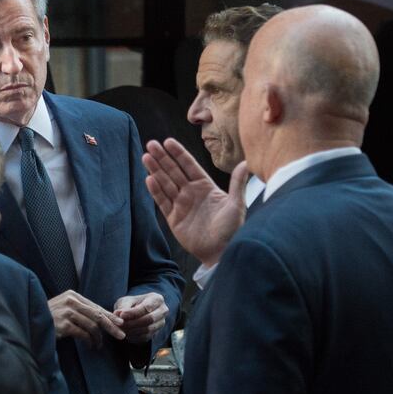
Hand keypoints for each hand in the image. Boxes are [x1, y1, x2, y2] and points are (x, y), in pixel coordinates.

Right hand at [48, 290, 123, 346]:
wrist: (31, 322)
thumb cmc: (49, 318)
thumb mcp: (64, 309)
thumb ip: (80, 310)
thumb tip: (102, 318)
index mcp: (72, 295)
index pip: (95, 306)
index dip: (109, 316)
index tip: (120, 324)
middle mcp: (70, 301)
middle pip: (97, 315)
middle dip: (111, 326)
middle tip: (121, 335)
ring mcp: (66, 312)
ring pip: (92, 326)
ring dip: (98, 338)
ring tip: (98, 345)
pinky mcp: (63, 324)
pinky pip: (84, 334)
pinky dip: (89, 342)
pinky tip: (90, 346)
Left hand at [113, 292, 168, 343]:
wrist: (137, 312)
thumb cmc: (131, 304)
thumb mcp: (126, 301)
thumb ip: (123, 306)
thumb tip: (118, 314)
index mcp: (157, 299)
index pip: (147, 307)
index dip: (133, 312)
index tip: (121, 315)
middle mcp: (163, 311)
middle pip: (150, 319)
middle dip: (133, 323)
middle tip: (120, 324)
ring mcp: (161, 323)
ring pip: (148, 329)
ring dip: (132, 330)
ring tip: (120, 328)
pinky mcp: (156, 333)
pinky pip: (145, 337)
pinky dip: (134, 336)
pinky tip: (125, 333)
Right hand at [142, 139, 247, 266]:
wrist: (221, 252)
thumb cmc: (232, 229)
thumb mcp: (236, 204)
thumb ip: (237, 183)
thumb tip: (246, 162)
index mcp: (205, 186)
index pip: (189, 166)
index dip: (178, 154)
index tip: (168, 141)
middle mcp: (191, 193)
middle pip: (174, 171)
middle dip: (162, 158)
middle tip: (151, 144)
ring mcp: (181, 205)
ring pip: (165, 183)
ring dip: (155, 170)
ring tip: (146, 157)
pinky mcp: (173, 218)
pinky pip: (162, 201)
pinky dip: (155, 191)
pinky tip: (149, 179)